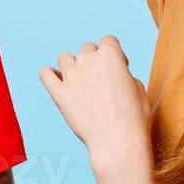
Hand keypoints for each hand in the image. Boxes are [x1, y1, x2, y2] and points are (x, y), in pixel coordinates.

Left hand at [39, 35, 153, 182]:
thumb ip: (123, 74)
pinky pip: (45, 74)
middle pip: (87, 48)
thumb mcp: (138, 88)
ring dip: (71, 66)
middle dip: (94, 61)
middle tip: (100, 81)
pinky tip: (57, 82)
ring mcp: (71, 76)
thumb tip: (112, 74)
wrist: (118, 142)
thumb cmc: (133, 118)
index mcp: (111, 55)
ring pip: (64, 57)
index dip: (114, 54)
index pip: (108, 41)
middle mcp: (89, 60)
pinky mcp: (58, 93)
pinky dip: (50, 75)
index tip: (118, 68)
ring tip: (79, 81)